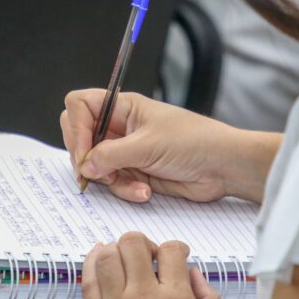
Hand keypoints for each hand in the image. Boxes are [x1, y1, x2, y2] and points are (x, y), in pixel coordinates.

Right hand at [61, 90, 278, 202]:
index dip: (76, 127)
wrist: (223, 166)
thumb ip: (110, 155)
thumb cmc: (194, 141)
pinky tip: (146, 191)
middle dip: (86, 158)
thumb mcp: (148, 145)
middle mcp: (121, 126)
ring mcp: (126, 150)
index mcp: (123, 106)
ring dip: (112, 180)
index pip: (80, 106)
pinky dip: (126, 190)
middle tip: (96, 172)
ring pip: (96, 166)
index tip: (84, 152)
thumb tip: (84, 166)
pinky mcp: (135, 172)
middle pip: (81, 137)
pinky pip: (115, 183)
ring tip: (138, 184)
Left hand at [82, 232, 220, 298]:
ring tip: (126, 259)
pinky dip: (91, 263)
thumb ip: (207, 298)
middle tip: (149, 255)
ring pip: (107, 255)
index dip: (177, 248)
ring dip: (117, 251)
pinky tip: (100, 257)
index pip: (171, 250)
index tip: (177, 255)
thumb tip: (194, 275)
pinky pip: (88, 281)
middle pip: (134, 243)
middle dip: (143, 243)